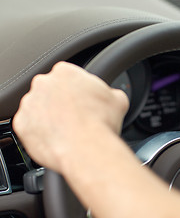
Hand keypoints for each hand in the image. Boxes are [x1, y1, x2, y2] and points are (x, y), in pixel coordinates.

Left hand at [13, 62, 128, 171]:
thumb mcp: (118, 100)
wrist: (87, 148)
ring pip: (39, 108)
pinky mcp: (21, 125)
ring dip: (50, 116)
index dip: (78, 90)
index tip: (84, 100)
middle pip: (51, 90)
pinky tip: (57, 138)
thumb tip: (111, 96)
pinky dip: (41, 132)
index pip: (68, 76)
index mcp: (65, 72)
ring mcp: (29, 104)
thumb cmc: (101, 122)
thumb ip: (110, 92)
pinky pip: (30, 127)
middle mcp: (42, 84)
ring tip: (67, 130)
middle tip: (76, 115)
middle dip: (61, 101)